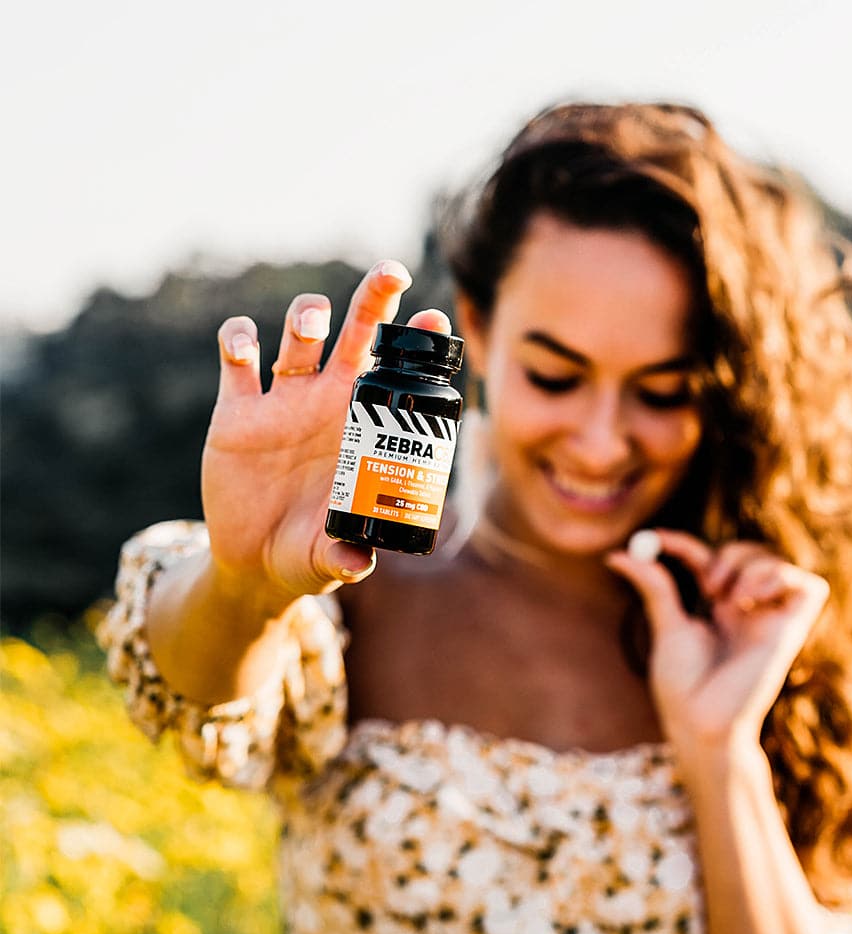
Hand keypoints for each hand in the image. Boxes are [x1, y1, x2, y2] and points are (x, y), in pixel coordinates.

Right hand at [201, 261, 450, 599]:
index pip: (396, 374)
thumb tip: (358, 563)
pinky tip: (243, 347)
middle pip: (357, 334)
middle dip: (375, 299)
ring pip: (300, 334)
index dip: (417, 344)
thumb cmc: (305, 553)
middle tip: (394, 274)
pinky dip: (238, 339)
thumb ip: (343, 555)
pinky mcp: (236, 411)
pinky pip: (236, 359)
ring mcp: (281, 401)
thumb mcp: (325, 558)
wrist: (252, 562)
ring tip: (311, 326)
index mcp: (362, 428)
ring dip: (308, 315)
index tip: (438, 320)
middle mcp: (326, 402)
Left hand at [607, 532, 828, 780]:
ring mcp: (770, 620)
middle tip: (707, 585)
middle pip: (748, 553)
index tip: (655, 540)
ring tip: (728, 597)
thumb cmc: (683, 686)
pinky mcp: (792, 631)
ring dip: (751, 563)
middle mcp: (747, 612)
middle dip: (726, 553)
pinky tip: (751, 599)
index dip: (683, 544)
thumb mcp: (667, 626)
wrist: (702, 722)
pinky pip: (809, 586)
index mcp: (717, 611)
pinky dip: (779, 576)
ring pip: (777, 561)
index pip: (707, 558)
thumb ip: (654, 586)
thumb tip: (616, 555)